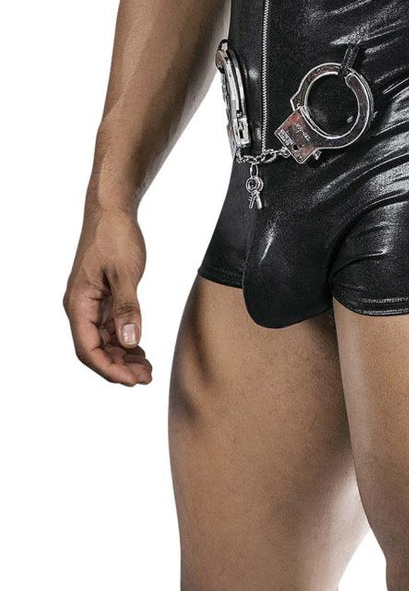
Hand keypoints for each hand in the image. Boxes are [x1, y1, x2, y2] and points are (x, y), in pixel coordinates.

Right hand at [63, 208, 151, 385]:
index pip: (88, 349)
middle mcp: (80, 306)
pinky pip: (110, 327)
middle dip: (119, 367)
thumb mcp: (125, 272)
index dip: (109, 369)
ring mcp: (91, 302)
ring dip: (123, 356)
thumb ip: (128, 308)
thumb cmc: (115, 236)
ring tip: (147, 369)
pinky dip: (124, 340)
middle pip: (95, 349)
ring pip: (103, 340)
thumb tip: (129, 342)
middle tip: (146, 378)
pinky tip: (140, 350)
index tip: (132, 381)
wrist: (112, 210)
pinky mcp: (102, 296)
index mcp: (78, 303)